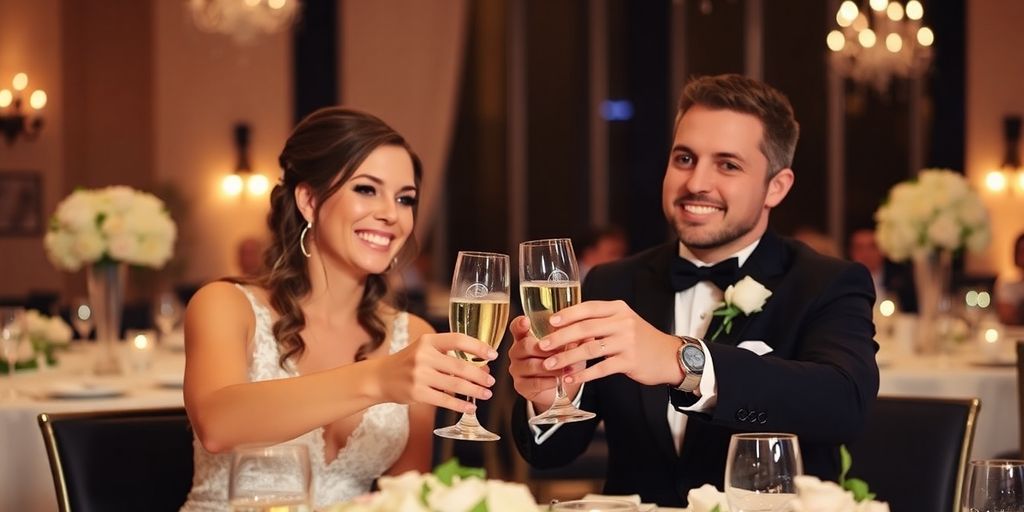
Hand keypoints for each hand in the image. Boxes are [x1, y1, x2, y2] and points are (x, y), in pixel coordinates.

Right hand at [379, 332, 496, 413]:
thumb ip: (448, 355)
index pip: (458, 339)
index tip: (493, 354)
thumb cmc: (409, 363)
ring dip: (474, 391)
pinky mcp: (417, 393)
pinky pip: (444, 400)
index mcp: (428, 340)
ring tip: (486, 394)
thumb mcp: (425, 350)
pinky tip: (470, 407)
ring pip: (455, 384)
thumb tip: (482, 368)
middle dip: (479, 375)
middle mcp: (423, 356)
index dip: (478, 347)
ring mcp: (419, 375)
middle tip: (491, 381)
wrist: (380, 377)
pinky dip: (460, 405)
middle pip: (459, 365)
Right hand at [507, 315, 583, 411]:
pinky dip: (549, 381)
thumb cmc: (563, 360)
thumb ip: (574, 337)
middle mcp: (517, 352)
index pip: (517, 327)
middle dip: (544, 348)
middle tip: (559, 350)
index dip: (519, 324)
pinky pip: (534, 382)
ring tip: (566, 367)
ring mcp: (517, 369)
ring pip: (531, 365)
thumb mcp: (569, 347)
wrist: (561, 387)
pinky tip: (559, 379)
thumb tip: (587, 332)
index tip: (526, 320)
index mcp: (526, 337)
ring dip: (551, 366)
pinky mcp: (521, 386)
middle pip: (524, 346)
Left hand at [538, 300, 683, 386]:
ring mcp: (627, 342)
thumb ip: (600, 320)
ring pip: (590, 349)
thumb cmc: (640, 338)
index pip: (588, 308)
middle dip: (560, 337)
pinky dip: (583, 375)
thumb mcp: (623, 321)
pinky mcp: (629, 362)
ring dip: (567, 358)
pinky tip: (571, 380)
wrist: (669, 356)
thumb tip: (566, 324)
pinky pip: (601, 368)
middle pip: (585, 328)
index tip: (549, 322)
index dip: (567, 314)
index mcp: (618, 309)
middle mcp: (623, 322)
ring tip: (550, 365)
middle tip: (542, 346)